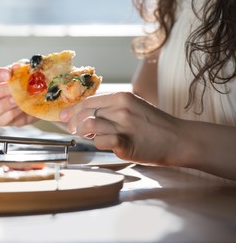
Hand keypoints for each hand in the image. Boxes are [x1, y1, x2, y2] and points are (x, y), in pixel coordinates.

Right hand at [0, 65, 37, 125]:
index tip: (8, 74)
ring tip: (18, 100)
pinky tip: (22, 108)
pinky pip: (2, 121)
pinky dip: (13, 114)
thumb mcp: (26, 72)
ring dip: (3, 105)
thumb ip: (21, 69)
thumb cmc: (28, 83)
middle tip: (13, 88)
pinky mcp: (4, 121)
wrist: (40, 98)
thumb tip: (17, 67)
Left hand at [60, 92, 179, 165]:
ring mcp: (123, 125)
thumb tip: (86, 114)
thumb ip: (111, 108)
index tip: (62, 117)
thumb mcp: (133, 107)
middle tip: (74, 130)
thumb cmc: (154, 125)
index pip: (88, 101)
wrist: (179, 139)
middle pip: (85, 113)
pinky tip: (107, 144)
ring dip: (86, 134)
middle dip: (73, 123)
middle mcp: (121, 108)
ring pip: (89, 126)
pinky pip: (101, 142)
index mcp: (122, 97)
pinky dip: (99, 144)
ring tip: (92, 137)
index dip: (72, 110)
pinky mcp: (126, 143)